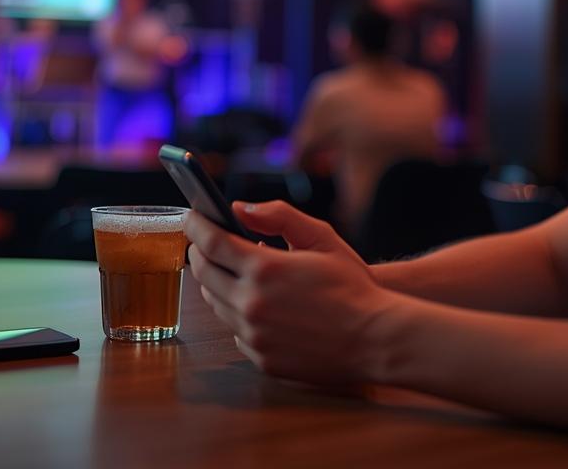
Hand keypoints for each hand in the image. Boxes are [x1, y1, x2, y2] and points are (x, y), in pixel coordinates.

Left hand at [186, 201, 392, 386]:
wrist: (376, 338)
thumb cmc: (353, 286)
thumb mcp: (322, 238)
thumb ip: (279, 216)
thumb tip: (240, 208)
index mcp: (264, 269)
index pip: (211, 243)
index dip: (196, 225)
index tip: (191, 216)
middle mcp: (251, 304)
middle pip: (205, 274)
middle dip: (200, 253)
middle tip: (205, 242)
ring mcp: (254, 335)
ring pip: (216, 304)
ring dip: (218, 283)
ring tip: (233, 272)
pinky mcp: (261, 358)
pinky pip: (236, 332)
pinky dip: (239, 314)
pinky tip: (259, 305)